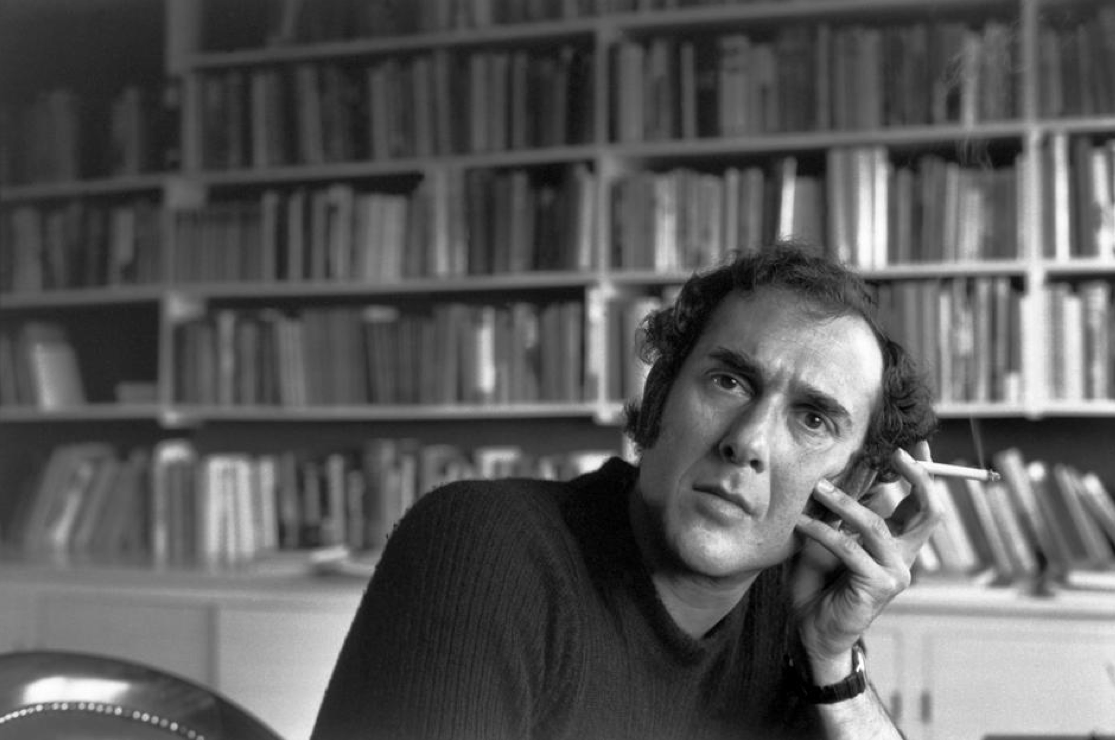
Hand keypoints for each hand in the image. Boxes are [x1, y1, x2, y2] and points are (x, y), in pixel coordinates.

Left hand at [790, 441, 942, 681]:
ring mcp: (896, 571)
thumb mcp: (826, 539)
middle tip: (895, 452)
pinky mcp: (879, 586)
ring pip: (876, 525)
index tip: (912, 442)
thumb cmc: (817, 583)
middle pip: (928, 510)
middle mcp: (904, 555)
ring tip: (818, 487)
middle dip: (917, 477)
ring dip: (845, 502)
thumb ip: (837, 512)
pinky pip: (849, 548)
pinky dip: (823, 532)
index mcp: (897, 541)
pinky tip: (801, 523)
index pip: (920, 502)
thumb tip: (834, 473)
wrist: (812, 631)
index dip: (922, 471)